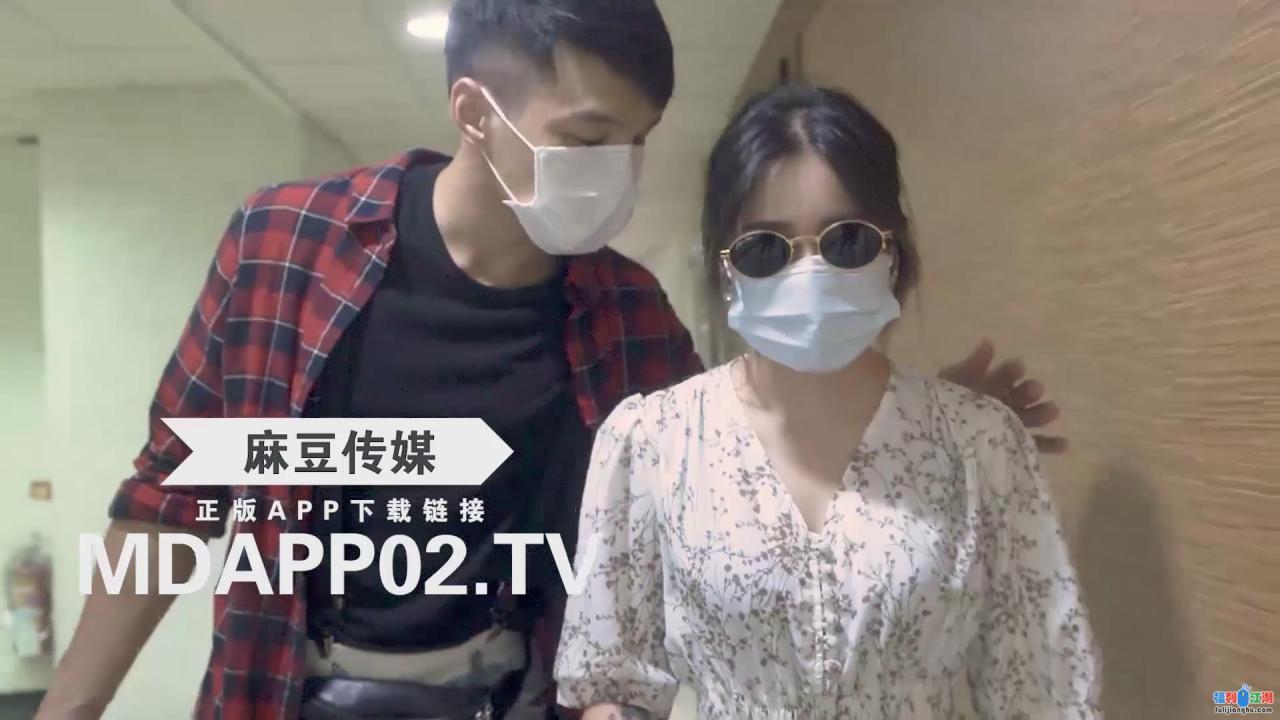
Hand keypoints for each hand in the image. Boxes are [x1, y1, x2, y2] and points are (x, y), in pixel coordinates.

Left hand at [939, 339, 1067, 454]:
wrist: (931, 436)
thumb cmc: (944, 404)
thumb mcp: (953, 383)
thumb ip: (970, 366)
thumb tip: (988, 343)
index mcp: (993, 384)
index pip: (1007, 374)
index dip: (1012, 371)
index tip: (1017, 367)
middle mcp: (1007, 401)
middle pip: (1024, 395)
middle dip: (1030, 391)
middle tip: (1034, 389)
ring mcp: (1013, 423)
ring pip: (1032, 417)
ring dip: (1043, 412)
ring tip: (1052, 410)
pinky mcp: (1016, 445)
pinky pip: (1035, 445)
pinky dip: (1050, 444)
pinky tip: (1064, 444)